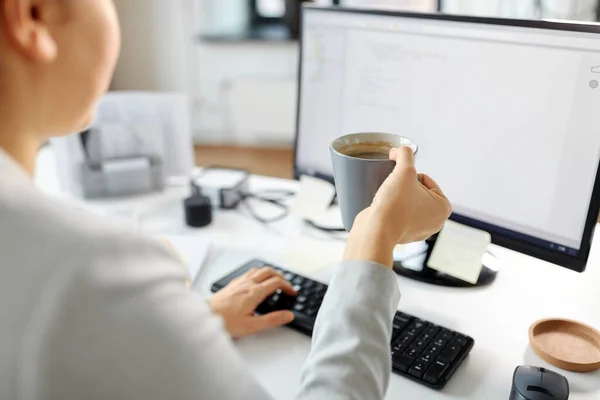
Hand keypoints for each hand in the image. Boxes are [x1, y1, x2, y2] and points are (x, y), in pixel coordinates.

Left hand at [208, 267, 295, 337]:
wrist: (206, 316)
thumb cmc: (226, 321)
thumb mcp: (252, 326)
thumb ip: (272, 320)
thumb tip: (288, 315)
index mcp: (255, 292)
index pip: (276, 282)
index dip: (287, 286)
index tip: (291, 292)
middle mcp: (248, 283)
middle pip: (269, 271)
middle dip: (281, 276)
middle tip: (286, 285)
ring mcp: (239, 282)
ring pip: (259, 269)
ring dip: (270, 272)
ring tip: (274, 280)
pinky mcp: (233, 283)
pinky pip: (249, 272)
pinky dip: (259, 273)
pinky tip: (257, 280)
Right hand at [344, 146, 451, 266]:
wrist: (375, 231)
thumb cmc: (394, 204)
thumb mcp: (403, 170)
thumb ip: (404, 153)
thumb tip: (398, 150)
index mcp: (443, 207)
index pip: (424, 178)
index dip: (409, 176)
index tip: (399, 184)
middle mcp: (436, 222)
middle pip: (417, 190)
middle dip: (404, 187)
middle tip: (393, 191)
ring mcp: (420, 231)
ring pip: (407, 201)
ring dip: (397, 196)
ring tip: (388, 200)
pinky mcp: (404, 236)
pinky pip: (398, 214)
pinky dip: (391, 209)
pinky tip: (384, 210)